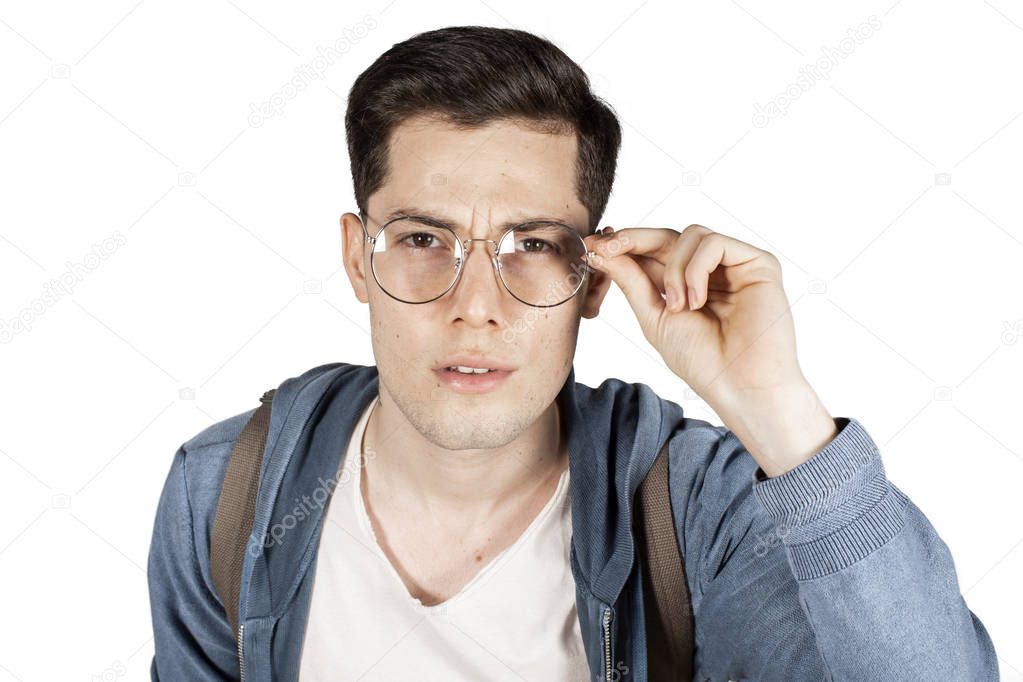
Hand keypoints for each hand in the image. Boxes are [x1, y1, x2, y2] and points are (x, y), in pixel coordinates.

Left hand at [584, 224, 836, 475]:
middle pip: (669, 234)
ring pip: (691, 234)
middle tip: (607, 246)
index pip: (654, 250)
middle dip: (634, 239)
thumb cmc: (702, 360)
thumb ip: (631, 281)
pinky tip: (697, 301)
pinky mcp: (758, 263)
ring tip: (678, 307)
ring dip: (673, 269)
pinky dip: (696, 270)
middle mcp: (712, 269)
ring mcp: (736, 264)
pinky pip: (714, 243)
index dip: (624, 243)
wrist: (739, 385)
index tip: (592, 245)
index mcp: (687, 282)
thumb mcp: (654, 317)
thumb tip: (600, 249)